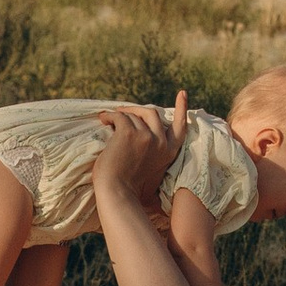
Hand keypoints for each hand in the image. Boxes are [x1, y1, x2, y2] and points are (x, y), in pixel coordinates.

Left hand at [94, 91, 188, 209]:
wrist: (116, 192)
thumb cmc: (128, 185)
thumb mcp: (150, 166)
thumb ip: (152, 148)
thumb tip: (142, 128)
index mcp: (168, 151)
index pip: (180, 127)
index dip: (181, 109)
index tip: (182, 93)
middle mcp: (160, 142)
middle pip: (152, 113)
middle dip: (136, 109)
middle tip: (122, 111)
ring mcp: (146, 136)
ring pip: (132, 115)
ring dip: (119, 116)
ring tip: (108, 121)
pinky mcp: (129, 132)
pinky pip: (119, 116)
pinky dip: (109, 116)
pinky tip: (103, 120)